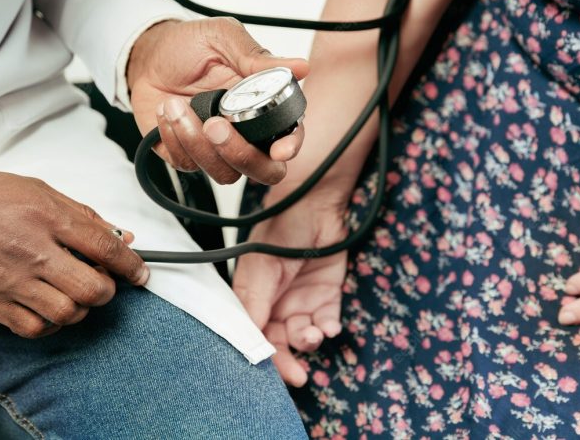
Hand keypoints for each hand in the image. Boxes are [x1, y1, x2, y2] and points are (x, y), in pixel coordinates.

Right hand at [0, 170, 148, 337]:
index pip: (106, 247)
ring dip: (81, 307)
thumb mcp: (33, 188)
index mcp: (47, 215)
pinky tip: (47, 306)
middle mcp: (33, 251)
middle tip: (103, 281)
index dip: (132, 265)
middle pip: (94, 288)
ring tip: (73, 291)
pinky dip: (50, 323)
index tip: (140, 273)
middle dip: (108, 289)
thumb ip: (80, 213)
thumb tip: (119, 236)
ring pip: (69, 313)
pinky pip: (36, 328)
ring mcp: (12, 281)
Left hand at [127, 17, 308, 184]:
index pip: (289, 135)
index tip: (279, 148)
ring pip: (225, 172)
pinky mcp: (189, 155)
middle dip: (241, 155)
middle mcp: (245, 131)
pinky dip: (174, 137)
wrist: (147, 57)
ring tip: (177, 104)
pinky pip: (189, 164)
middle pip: (264, 170)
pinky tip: (167, 112)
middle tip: (215, 125)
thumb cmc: (188, 45)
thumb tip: (300, 67)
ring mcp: (217, 147)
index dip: (290, 146)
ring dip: (196, 141)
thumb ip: (258, 58)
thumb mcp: (223, 38)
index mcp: (263, 104)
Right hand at [233, 188, 347, 385]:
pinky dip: (329, 328)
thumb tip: (248, 338)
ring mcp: (302, 299)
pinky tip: (331, 327)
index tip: (272, 375)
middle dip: (288, 362)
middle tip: (299, 376)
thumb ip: (254, 303)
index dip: (262, 357)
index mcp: (253, 297)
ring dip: (310, 341)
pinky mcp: (327, 295)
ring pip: (304, 335)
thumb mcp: (260, 266)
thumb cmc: (281, 227)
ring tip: (316, 334)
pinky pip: (328, 321)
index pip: (255, 334)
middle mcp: (276, 303)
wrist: (317, 204)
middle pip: (280, 343)